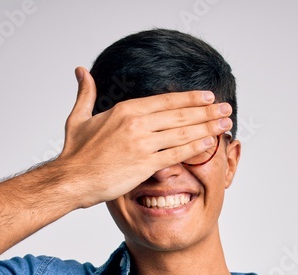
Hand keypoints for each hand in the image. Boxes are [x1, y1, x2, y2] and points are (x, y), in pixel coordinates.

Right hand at [56, 66, 232, 207]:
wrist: (71, 179)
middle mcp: (136, 123)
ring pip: (182, 132)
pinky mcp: (144, 164)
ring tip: (225, 124)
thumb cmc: (75, 153)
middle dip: (207, 111)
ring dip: (207, 127)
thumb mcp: (78, 117)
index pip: (167, 100)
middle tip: (226, 109)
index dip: (191, 98)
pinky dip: (194, 148)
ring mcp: (142, 144)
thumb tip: (81, 71)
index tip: (208, 97)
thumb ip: (85, 93)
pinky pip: (176, 154)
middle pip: (180, 114)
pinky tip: (209, 143)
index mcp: (125, 110)